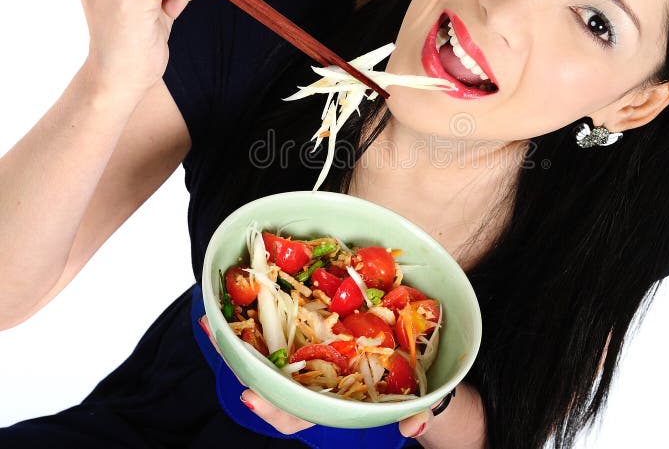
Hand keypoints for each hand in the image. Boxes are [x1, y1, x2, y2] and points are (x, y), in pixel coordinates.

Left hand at [198, 315, 432, 437]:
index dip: (273, 408)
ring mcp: (306, 350)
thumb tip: (416, 423)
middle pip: (267, 377)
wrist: (413, 361)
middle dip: (238, 360)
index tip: (250, 397)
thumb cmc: (405, 387)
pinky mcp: (310, 322)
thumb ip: (417, 412)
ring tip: (210, 315)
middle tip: (215, 337)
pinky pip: (279, 315)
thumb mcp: (416, 401)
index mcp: (327, 399)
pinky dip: (258, 304)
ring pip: (263, 347)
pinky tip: (238, 288)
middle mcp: (310, 377)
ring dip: (235, 333)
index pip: (294, 412)